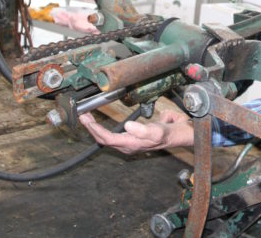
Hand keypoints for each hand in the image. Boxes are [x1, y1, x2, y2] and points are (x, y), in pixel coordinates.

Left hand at [79, 110, 194, 153]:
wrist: (178, 134)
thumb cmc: (168, 133)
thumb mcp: (157, 130)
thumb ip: (143, 130)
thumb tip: (128, 126)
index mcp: (131, 144)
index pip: (108, 138)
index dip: (96, 129)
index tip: (87, 120)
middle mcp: (128, 144)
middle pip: (104, 139)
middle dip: (92, 128)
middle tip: (83, 117)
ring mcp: (129, 141)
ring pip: (106, 138)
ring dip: (95, 129)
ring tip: (87, 119)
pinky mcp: (132, 136)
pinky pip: (113, 134)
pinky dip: (103, 129)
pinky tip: (99, 124)